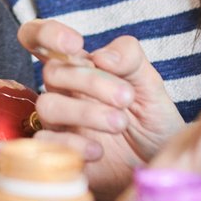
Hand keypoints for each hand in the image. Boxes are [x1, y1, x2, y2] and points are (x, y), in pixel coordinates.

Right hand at [19, 19, 185, 200]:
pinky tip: (98, 150)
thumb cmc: (152, 122)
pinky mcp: (57, 152)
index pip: (41, 39)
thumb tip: (101, 55)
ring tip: (120, 123)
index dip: (47, 34)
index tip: (75, 44)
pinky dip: (73, 144)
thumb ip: (130, 59)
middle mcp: (64, 92)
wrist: (158, 167)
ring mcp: (58, 123)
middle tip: (126, 98)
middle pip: (52, 72)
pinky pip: (46, 142)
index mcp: (81, 67)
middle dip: (89, 81)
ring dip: (85, 112)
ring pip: (48, 105)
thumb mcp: (150, 86)